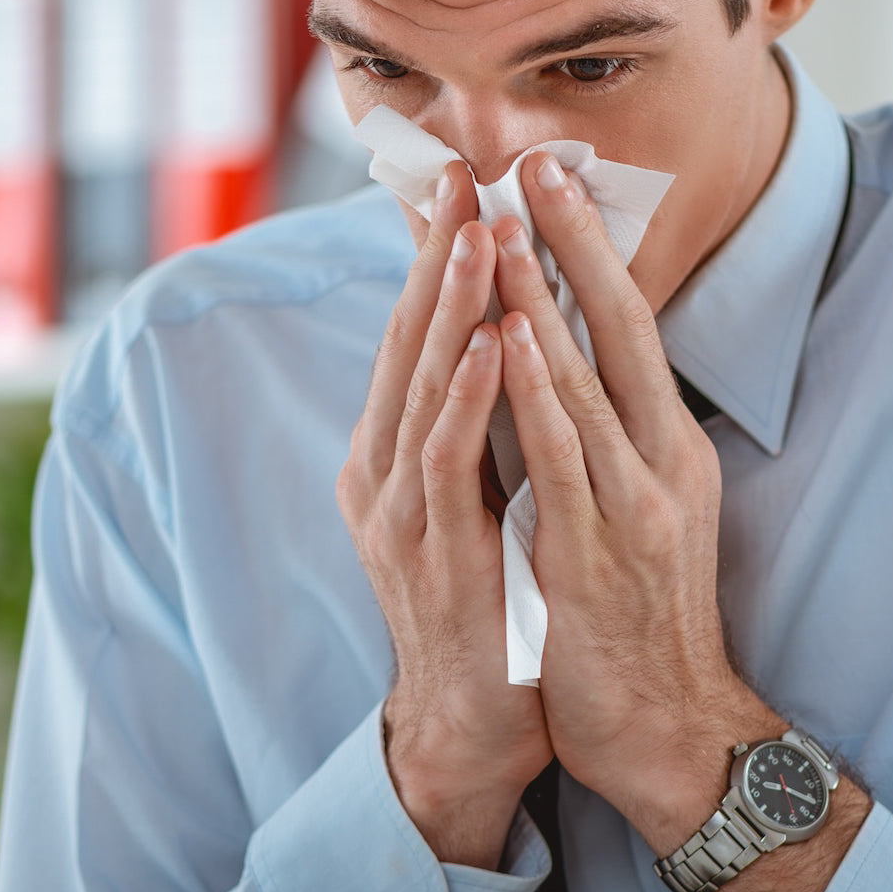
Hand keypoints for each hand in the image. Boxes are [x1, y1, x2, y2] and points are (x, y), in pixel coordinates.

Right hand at [337, 162, 551, 867]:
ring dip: (451, 309)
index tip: (468, 185)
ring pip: (421, 391)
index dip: (439, 261)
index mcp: (399, 452)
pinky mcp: (430, 557)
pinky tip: (491, 344)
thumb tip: (509, 342)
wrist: (474, 718)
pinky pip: (448, 466)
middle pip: (410, 345)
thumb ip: (480, 424)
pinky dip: (467, 400)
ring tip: (478, 232)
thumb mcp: (480, 494)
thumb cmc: (489, 599)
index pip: (419, 338)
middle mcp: (383, 470)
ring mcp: (398, 514)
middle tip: (464, 174)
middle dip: (438, 258)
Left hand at [489, 154, 781, 847]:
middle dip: (574, 243)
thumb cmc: (643, 619)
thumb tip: (565, 375)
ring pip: (586, 380)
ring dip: (544, 295)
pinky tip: (511, 332)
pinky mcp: (600, 551)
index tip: (555, 189)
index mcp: (669, 449)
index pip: (631, 331)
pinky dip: (536, 389)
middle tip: (536, 164)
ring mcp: (636, 503)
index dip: (593, 256)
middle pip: (620, 330)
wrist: (675, 726)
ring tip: (506, 221)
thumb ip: (609, 445)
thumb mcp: (641, 514)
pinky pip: (562, 456)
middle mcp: (662, 461)